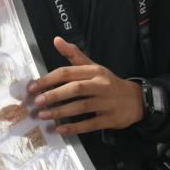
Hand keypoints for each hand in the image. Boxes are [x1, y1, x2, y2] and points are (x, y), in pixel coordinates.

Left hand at [27, 37, 142, 134]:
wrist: (136, 100)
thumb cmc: (109, 83)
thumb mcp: (94, 66)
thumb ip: (74, 55)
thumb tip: (56, 40)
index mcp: (94, 71)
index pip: (68, 72)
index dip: (49, 79)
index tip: (32, 87)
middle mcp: (101, 85)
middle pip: (75, 88)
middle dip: (54, 95)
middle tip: (36, 102)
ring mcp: (107, 102)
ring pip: (82, 107)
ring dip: (61, 112)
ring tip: (44, 115)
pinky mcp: (111, 118)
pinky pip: (91, 124)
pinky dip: (75, 127)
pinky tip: (61, 129)